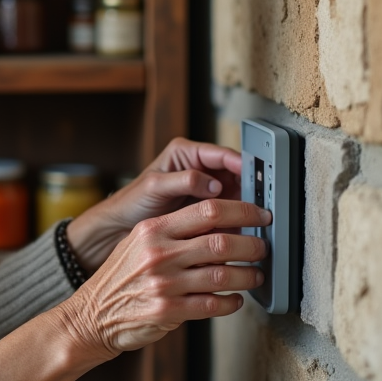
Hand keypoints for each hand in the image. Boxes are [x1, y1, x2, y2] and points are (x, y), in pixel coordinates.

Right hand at [53, 199, 270, 358]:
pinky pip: (213, 304)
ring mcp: (163, 283)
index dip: (241, 210)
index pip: (207, 210)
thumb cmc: (121, 277)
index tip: (258, 215)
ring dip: (247, 275)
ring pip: (223, 273)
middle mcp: (158, 253)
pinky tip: (235, 299)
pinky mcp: (168, 311)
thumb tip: (221, 223)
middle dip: (251, 244)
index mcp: (152, 230)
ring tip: (254, 275)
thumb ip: (174, 232)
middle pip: (220, 240)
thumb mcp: (139, 243)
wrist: (92, 315)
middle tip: (262, 248)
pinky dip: (231, 302)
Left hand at [67, 137, 243, 270]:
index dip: (240, 164)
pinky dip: (233, 218)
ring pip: (233, 193)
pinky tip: (241, 227)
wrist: (121, 226)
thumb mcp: (155, 186)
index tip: (254, 177)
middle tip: (260, 200)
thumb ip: (185, 180)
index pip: (221, 153)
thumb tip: (214, 183)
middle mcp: (199, 168)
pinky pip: (225, 211)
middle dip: (247, 186)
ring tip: (255, 216)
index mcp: (186, 153)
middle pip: (234, 173)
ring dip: (243, 204)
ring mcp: (203, 190)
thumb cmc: (133, 201)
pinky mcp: (204, 209)